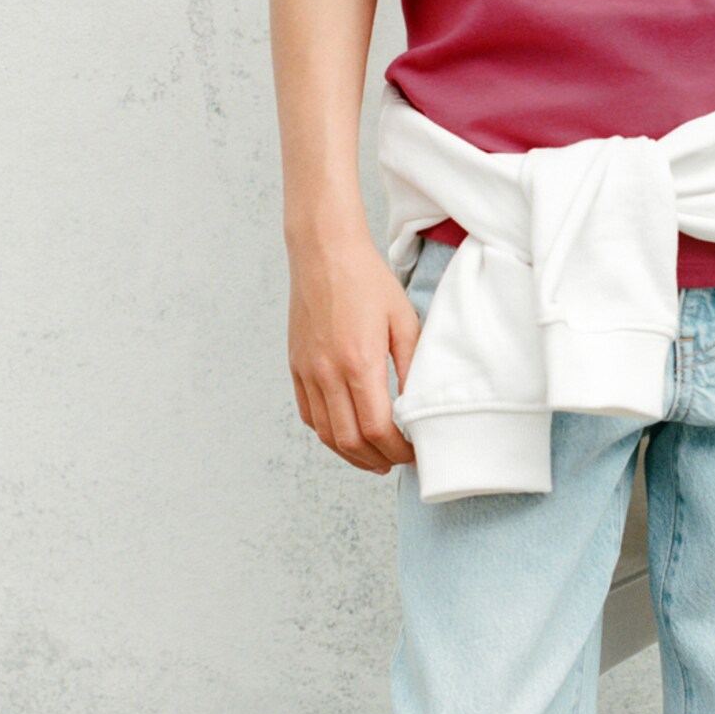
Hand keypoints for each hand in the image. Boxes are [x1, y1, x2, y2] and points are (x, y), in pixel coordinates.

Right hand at [287, 231, 419, 473]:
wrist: (324, 251)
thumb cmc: (368, 280)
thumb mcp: (403, 321)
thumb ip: (412, 368)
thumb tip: (418, 409)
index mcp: (359, 362)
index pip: (377, 429)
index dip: (398, 450)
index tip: (414, 452)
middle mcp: (327, 372)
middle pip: (349, 441)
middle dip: (377, 459)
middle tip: (398, 462)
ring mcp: (307, 371)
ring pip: (326, 434)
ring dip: (351, 454)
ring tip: (374, 457)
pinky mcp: (295, 365)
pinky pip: (308, 413)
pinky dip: (328, 432)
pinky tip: (346, 433)